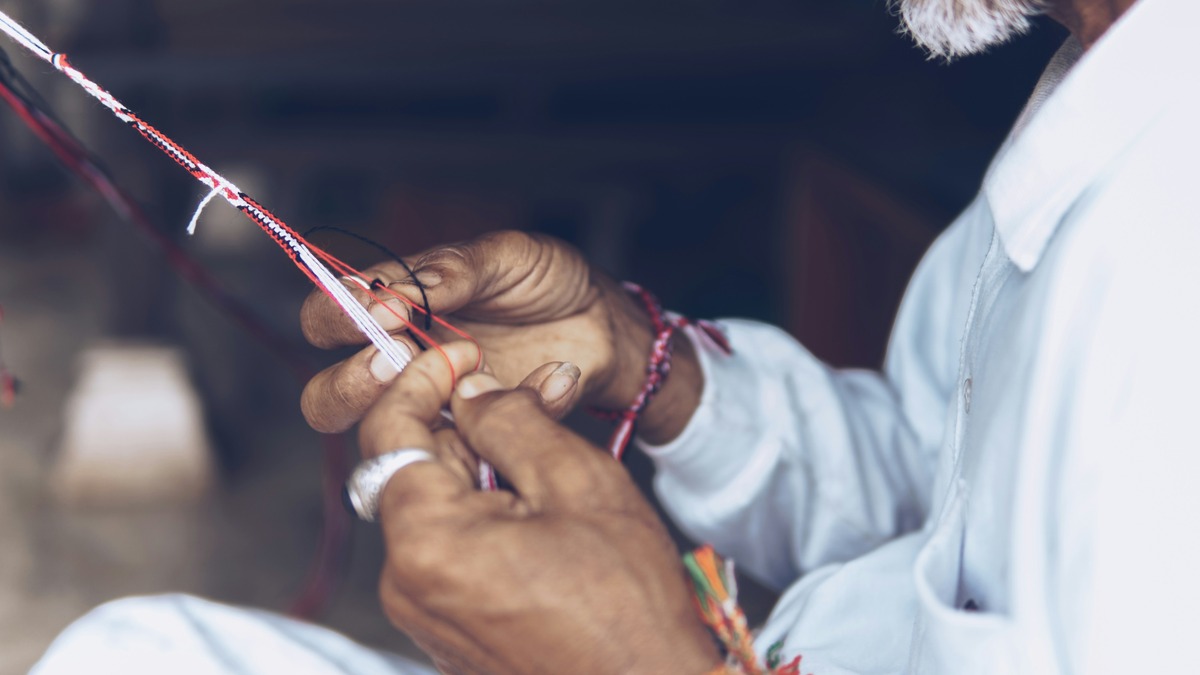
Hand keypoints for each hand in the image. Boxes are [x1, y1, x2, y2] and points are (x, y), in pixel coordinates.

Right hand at [299, 230, 700, 443]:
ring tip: (467, 372)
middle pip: (326, 398)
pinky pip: (473, 449)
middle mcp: (400, 366)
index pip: (324, 320)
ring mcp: (435, 411)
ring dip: (411, 413)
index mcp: (390, 310)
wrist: (602, 320)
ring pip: (382, 439)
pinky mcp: (480, 442)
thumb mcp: (506, 256)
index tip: (381, 311)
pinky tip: (554, 378)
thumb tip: (392, 290)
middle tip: (396, 360)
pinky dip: (515, 411)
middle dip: (350, 385)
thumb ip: (453, 269)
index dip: (337, 318)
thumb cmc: (543, 280)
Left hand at [358, 341, 718, 673]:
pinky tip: (537, 511)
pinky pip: (448, 551)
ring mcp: (423, 616)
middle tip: (528, 399)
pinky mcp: (446, 633)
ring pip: (434, 509)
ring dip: (480, 470)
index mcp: (427, 541)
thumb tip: (469, 390)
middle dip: (465, 425)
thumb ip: (511, 421)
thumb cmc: (627, 605)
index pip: (388, 430)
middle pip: (412, 470)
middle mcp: (406, 584)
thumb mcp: (577, 484)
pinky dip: (482, 515)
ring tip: (547, 459)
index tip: (463, 355)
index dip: (422, 377)